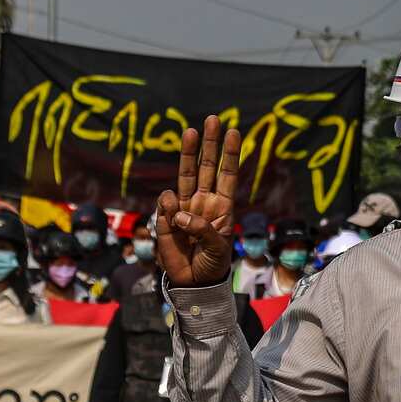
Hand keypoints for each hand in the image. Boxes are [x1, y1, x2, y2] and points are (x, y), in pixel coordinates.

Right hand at [155, 115, 239, 287]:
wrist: (193, 282)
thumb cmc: (212, 264)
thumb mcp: (217, 249)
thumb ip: (203, 229)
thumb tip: (179, 211)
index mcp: (222, 207)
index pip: (227, 175)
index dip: (230, 154)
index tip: (235, 132)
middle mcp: (203, 202)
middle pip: (207, 167)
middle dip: (210, 144)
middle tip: (213, 119)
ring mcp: (184, 208)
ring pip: (186, 175)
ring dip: (189, 153)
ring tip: (191, 132)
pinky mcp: (165, 219)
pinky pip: (166, 204)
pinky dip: (169, 205)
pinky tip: (174, 218)